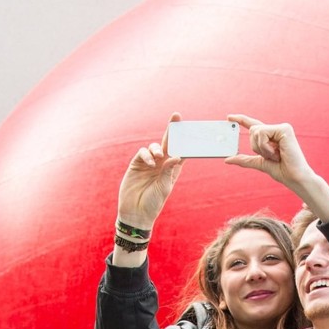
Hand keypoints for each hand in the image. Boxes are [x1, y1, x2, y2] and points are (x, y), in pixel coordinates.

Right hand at [117, 113, 184, 228]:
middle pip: (168, 143)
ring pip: (154, 146)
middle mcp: (161, 164)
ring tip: (159, 156)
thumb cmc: (153, 202)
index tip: (191, 130)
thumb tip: (177, 156)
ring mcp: (148, 163)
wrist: (136, 212)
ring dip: (157, 148)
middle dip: (172, 130)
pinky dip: (146, 155)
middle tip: (176, 116)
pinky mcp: (136, 164)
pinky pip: (142, 153)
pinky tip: (150, 163)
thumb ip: (169, 171)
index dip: (185, 141)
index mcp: (173, 169)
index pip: (181, 151)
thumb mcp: (165, 187)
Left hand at [224, 115, 319, 190]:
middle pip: (252, 130)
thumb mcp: (259, 163)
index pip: (253, 125)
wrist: (294, 177)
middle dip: (256, 146)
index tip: (229, 117)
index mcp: (271, 137)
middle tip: (271, 156)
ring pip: (256, 131)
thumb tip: (227, 159)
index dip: (241, 120)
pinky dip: (266, 146)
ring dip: (262, 148)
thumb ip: (244, 160)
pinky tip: (277, 152)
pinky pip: (263, 133)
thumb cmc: (282, 171)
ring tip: (276, 155)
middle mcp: (277, 130)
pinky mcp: (284, 129)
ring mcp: (281, 128)